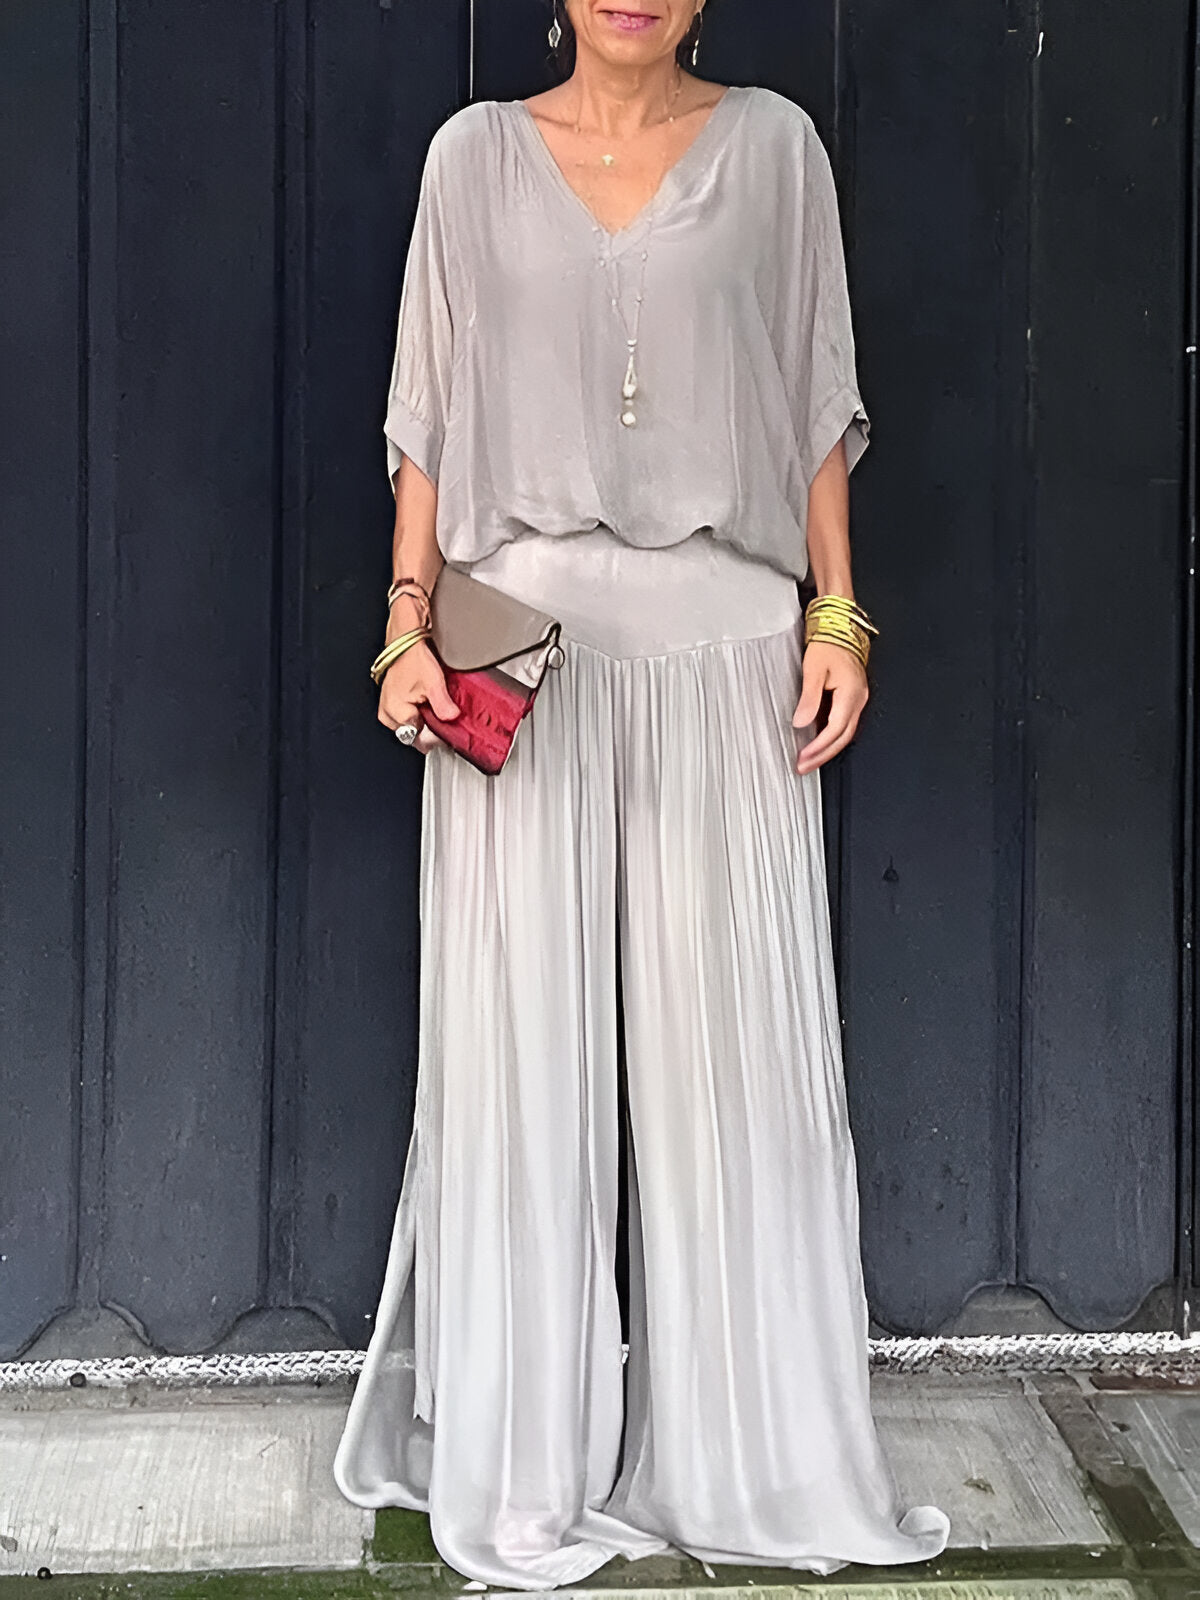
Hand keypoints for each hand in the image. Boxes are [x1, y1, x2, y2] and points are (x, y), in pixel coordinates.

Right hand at [377, 637, 459, 754]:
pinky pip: (408, 717)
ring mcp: (388, 710)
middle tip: (443, 713)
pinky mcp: (391, 704)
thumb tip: (452, 720)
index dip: (438, 735)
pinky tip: (426, 701)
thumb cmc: (413, 658)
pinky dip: (418, 712)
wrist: (404, 641)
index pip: (421, 739)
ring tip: (433, 703)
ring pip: (412, 726)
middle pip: (416, 735)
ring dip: (425, 720)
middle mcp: (388, 715)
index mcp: (396, 714)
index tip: (450, 730)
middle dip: (431, 728)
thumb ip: (444, 706)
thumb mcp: (434, 683)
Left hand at [791, 641, 868, 774]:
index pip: (835, 729)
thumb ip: (809, 698)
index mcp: (850, 693)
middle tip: (804, 767)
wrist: (839, 628)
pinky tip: (818, 742)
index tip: (803, 757)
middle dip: (823, 755)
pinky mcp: (852, 697)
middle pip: (843, 737)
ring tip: (809, 760)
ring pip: (845, 732)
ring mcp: (857, 699)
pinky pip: (844, 723)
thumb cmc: (828, 644)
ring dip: (827, 749)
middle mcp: (858, 699)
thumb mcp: (813, 669)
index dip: (819, 747)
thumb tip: (802, 722)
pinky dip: (831, 736)